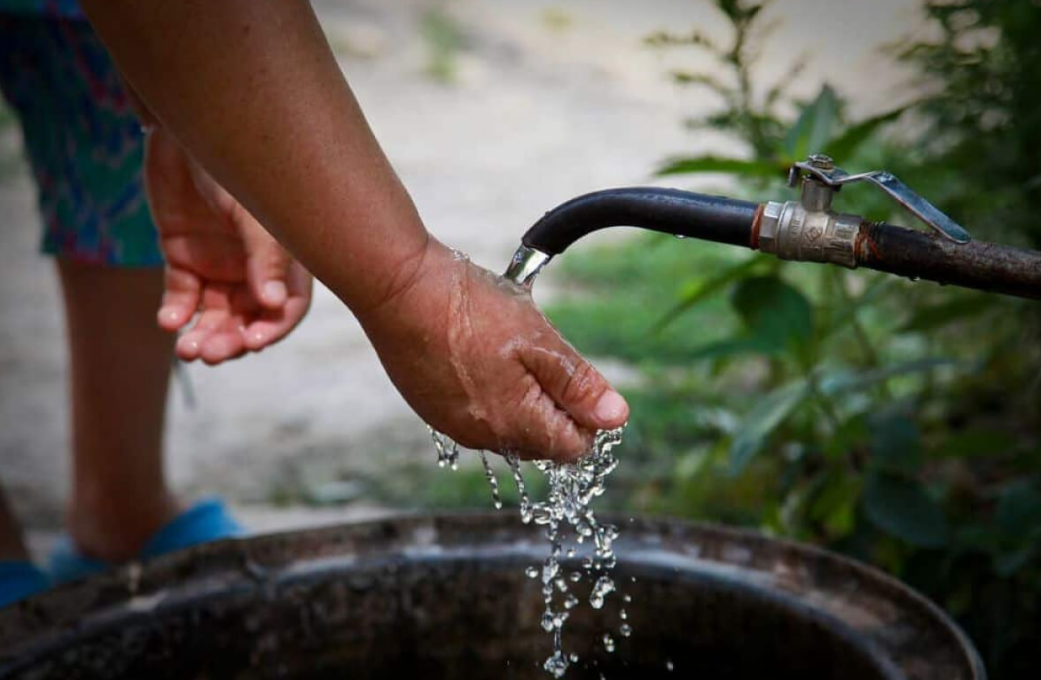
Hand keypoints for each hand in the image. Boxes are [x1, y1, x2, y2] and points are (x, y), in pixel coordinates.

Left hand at [144, 128, 311, 363]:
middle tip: (209, 353)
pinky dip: (176, 313)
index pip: (287, 306)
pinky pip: (182, 296)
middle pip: (249, 318)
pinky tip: (169, 320)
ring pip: (216, 315)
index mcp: (284, 257)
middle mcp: (254, 267)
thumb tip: (273, 308)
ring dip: (204, 335)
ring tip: (187, 349)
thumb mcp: (254, 213)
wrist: (182, 128)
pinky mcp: (183, 258)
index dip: (274, 328)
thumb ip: (265, 259)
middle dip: (232, 340)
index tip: (253, 343)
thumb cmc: (231, 166)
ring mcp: (219, 265)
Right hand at [358, 241, 628, 460]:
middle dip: (553, 406)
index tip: (576, 377)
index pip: (572, 448)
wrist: (398, 288)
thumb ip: (578, 385)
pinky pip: (475, 413)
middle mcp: (482, 436)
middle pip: (540, 441)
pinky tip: (479, 352)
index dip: (586, 415)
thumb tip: (616, 419)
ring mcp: (452, 424)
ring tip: (507, 347)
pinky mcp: (431, 407)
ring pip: (507, 427)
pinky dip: (488, 391)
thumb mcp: (539, 340)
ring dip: (520, 397)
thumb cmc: (470, 309)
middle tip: (543, 355)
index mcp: (514, 424)